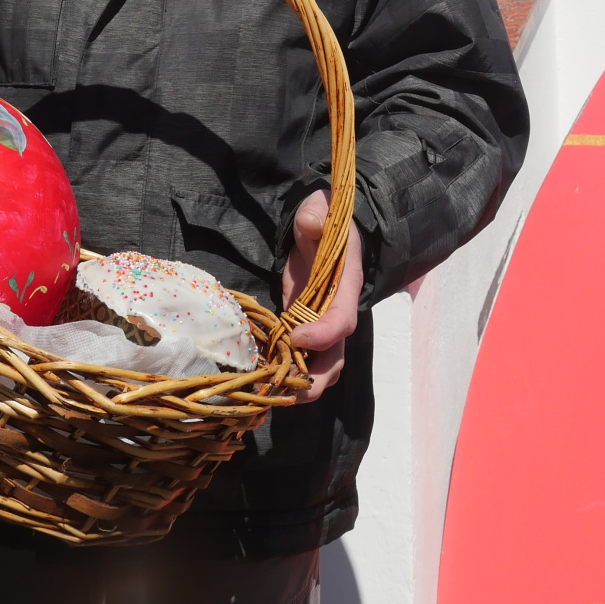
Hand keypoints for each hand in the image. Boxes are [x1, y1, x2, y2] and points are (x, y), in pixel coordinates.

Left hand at [280, 190, 363, 401]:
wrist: (323, 224)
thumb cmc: (324, 216)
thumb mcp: (320, 208)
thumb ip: (315, 215)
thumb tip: (311, 223)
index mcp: (346, 286)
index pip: (342, 320)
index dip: (322, 335)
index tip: (295, 338)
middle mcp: (337, 310)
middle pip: (335, 357)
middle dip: (315, 380)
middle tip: (286, 394)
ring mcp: (320, 321)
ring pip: (319, 365)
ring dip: (299, 384)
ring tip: (269, 395)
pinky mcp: (302, 323)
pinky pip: (297, 355)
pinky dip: (281, 368)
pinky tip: (258, 375)